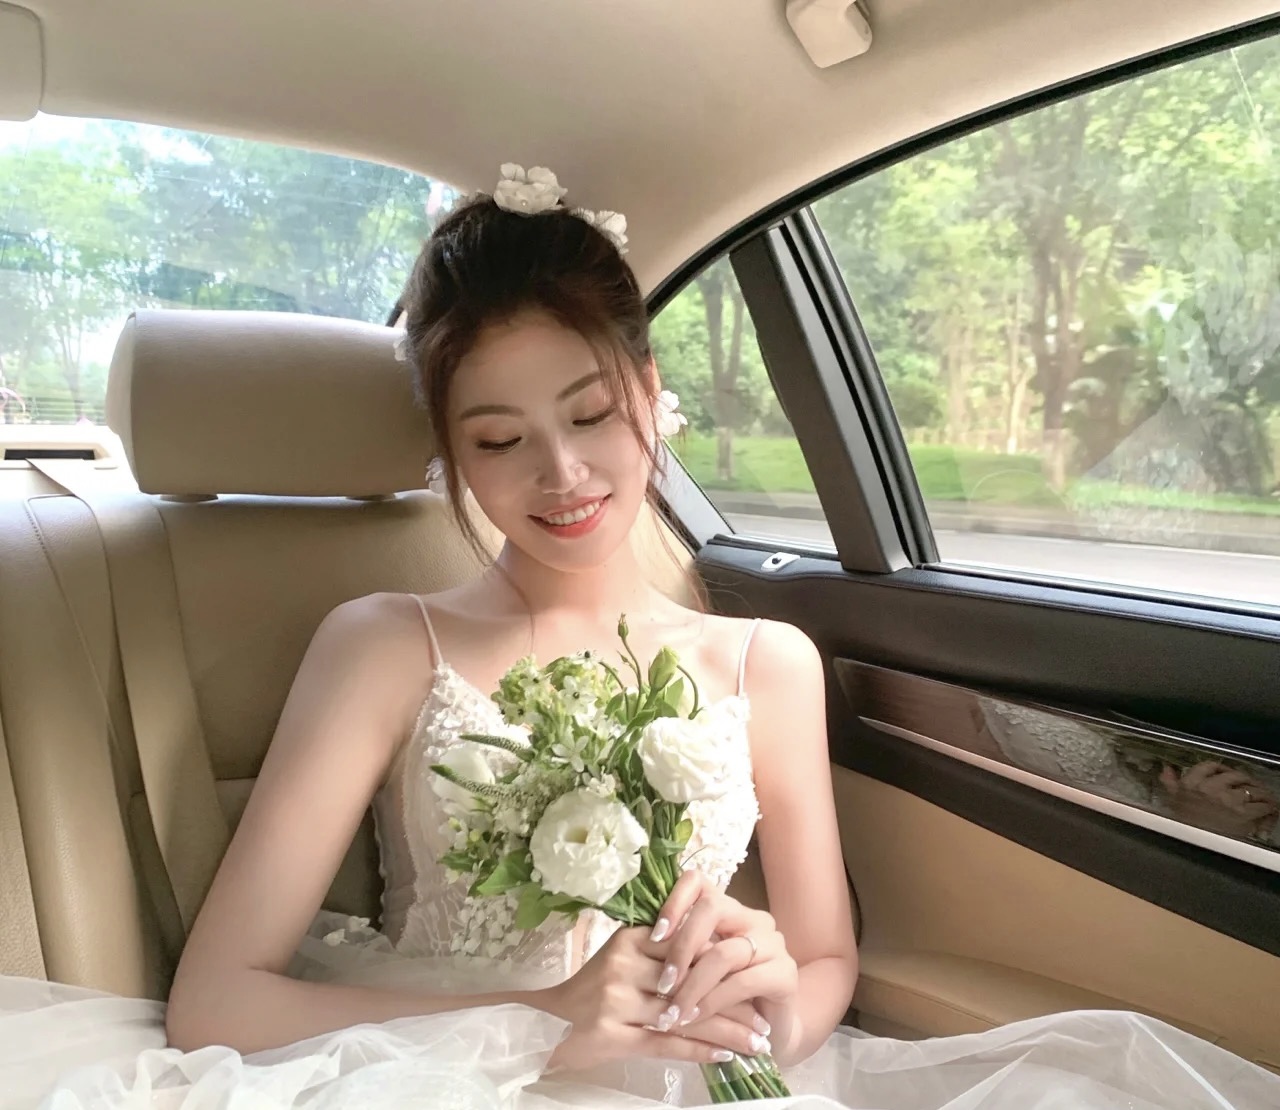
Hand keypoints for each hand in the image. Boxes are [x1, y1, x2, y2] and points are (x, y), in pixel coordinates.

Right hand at [536, 924, 767, 1071]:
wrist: (550, 1021)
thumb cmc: (595, 986)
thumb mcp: (625, 955)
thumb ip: (663, 950)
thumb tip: (720, 953)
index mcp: (629, 939)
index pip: (688, 948)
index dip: (725, 966)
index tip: (755, 979)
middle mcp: (623, 967)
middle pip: (692, 984)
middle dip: (734, 1004)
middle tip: (765, 1019)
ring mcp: (617, 1002)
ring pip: (685, 1017)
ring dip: (727, 1033)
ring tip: (757, 1043)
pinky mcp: (614, 1036)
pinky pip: (667, 1045)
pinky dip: (699, 1052)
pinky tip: (725, 1057)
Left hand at [651, 870, 798, 1057]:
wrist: (765, 1035)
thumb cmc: (720, 998)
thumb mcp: (695, 970)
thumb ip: (677, 950)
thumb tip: (636, 938)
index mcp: (727, 909)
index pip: (698, 882)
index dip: (673, 902)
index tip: (654, 936)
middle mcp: (752, 918)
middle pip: (712, 908)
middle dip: (681, 946)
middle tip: (662, 983)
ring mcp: (773, 943)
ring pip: (724, 952)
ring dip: (693, 986)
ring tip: (672, 1013)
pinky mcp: (785, 974)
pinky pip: (743, 982)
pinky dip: (713, 1003)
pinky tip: (695, 1019)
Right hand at [1160, 762, 1277, 839]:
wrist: (1196, 846)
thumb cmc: (1183, 824)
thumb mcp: (1173, 801)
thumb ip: (1170, 783)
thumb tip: (1166, 769)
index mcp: (1191, 782)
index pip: (1210, 766)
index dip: (1222, 768)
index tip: (1228, 773)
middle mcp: (1210, 786)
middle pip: (1235, 775)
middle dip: (1245, 780)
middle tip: (1250, 786)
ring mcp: (1228, 798)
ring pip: (1251, 788)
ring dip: (1260, 792)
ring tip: (1264, 797)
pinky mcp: (1243, 811)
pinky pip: (1262, 804)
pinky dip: (1268, 806)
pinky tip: (1269, 808)